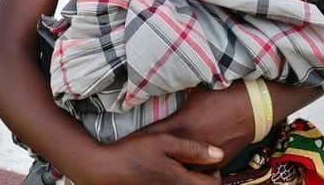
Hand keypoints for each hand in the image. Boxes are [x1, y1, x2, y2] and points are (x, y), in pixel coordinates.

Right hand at [72, 132, 223, 184]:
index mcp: (181, 182)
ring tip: (183, 168)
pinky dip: (177, 184)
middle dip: (204, 179)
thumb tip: (219, 154)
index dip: (216, 172)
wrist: (104, 169)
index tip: (209, 160)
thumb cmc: (133, 153)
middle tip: (199, 164)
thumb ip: (193, 149)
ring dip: (190, 182)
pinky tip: (168, 173)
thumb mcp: (164, 142)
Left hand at [140, 82, 253, 170]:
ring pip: (181, 170)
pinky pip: (199, 173)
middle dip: (153, 156)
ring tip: (158, 165)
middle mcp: (190, 145)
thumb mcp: (195, 93)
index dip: (140, 140)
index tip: (129, 142)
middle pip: (164, 158)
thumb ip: (177, 99)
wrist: (254, 108)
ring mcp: (204, 157)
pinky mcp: (217, 164)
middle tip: (140, 155)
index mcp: (182, 125)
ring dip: (172, 166)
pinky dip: (190, 170)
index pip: (153, 136)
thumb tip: (161, 88)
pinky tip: (182, 167)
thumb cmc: (223, 95)